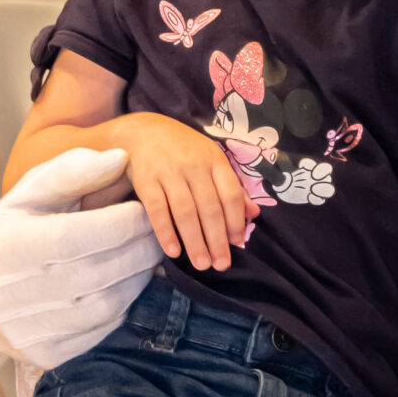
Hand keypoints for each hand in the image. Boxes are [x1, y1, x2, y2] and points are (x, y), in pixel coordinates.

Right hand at [0, 147, 157, 367]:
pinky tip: (127, 282)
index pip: (73, 237)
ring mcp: (29, 329)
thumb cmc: (17, 229)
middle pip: (95, 273)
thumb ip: (75, 171)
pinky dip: (124, 305)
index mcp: (8, 246)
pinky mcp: (48, 355)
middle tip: (158, 233)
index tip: (143, 210)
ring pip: (105, 306)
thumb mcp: (33, 192)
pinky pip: (100, 331)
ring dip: (138, 278)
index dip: (118, 223)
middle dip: (138, 250)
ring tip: (148, 256)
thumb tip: (121, 159)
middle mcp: (13, 293)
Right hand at [120, 113, 253, 273]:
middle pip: (210, 208)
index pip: (230, 194)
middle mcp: (194, 166)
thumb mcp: (212, 160)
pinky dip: (166, 232)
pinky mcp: (146, 180)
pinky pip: (158, 210)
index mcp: (214, 160)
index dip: (235, 221)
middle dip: (217, 240)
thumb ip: (232, 187)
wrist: (143, 131)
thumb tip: (254, 214)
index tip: (237, 244)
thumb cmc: (184, 150)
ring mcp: (169, 172)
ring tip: (202, 264)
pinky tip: (173, 251)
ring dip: (195, 242)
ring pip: (185, 212)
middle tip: (221, 265)